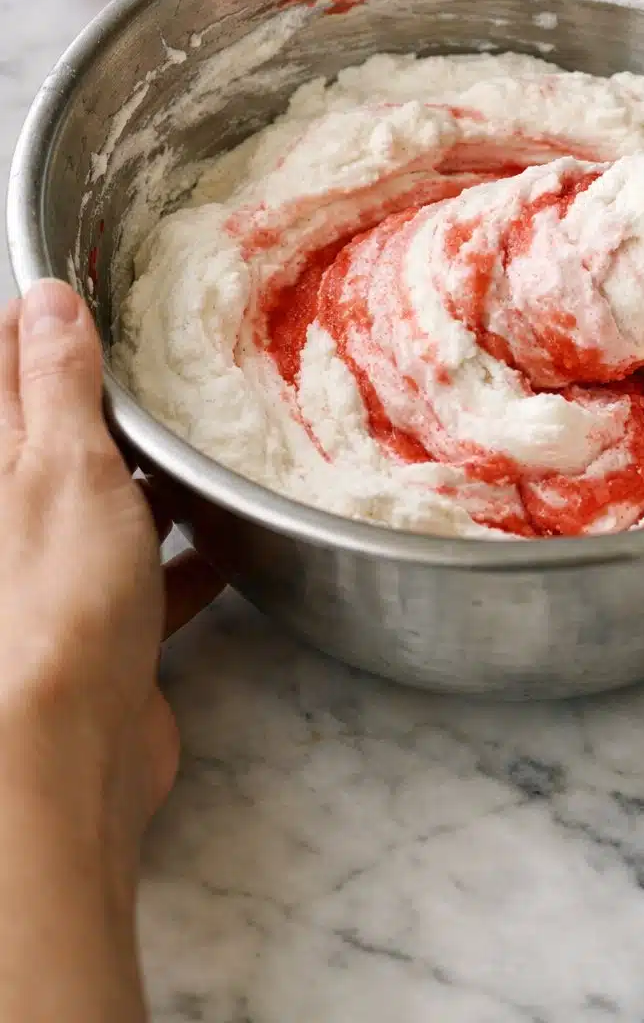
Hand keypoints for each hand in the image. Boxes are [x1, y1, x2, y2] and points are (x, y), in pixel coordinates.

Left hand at [0, 280, 223, 1021]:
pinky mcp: (103, 625)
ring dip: (154, 474)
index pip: (8, 366)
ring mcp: (58, 571)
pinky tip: (235, 538)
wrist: (65, 749)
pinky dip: (188, 555)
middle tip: (168, 347)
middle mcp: (17, 512)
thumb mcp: (62, 464)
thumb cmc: (56, 596)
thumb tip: (44, 296)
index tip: (85, 280)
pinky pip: (151, 571)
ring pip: (109, 500)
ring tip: (212, 432)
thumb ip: (57, 381)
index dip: (42, 319)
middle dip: (110, 395)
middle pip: (60, 434)